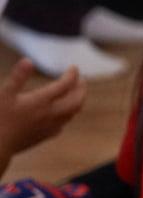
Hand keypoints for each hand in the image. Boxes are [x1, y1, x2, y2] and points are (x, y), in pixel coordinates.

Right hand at [0, 60, 85, 176]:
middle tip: (81, 80)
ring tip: (75, 93)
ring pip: (72, 113)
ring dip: (77, 101)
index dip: (72, 74)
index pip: (66, 85)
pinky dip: (68, 115)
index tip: (73, 67)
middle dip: (81, 88)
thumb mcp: (5, 94)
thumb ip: (18, 77)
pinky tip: (62, 113)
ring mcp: (49, 126)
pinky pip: (63, 124)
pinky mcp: (44, 136)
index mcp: (42, 101)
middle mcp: (50, 114)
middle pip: (76, 100)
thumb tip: (28, 60)